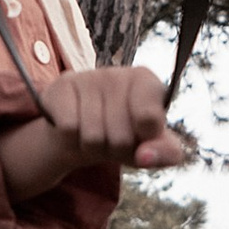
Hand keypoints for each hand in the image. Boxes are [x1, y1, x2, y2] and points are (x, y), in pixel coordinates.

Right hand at [0, 65, 192, 201]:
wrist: (84, 130)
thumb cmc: (127, 133)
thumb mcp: (154, 147)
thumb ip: (165, 153)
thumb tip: (145, 156)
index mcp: (147, 81)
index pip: (149, 119)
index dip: (145, 139)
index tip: (142, 134)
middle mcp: (117, 72)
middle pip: (120, 138)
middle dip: (117, 150)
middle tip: (115, 138)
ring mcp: (88, 76)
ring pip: (92, 137)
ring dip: (94, 148)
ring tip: (96, 135)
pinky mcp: (62, 85)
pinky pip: (68, 129)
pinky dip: (71, 139)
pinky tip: (76, 127)